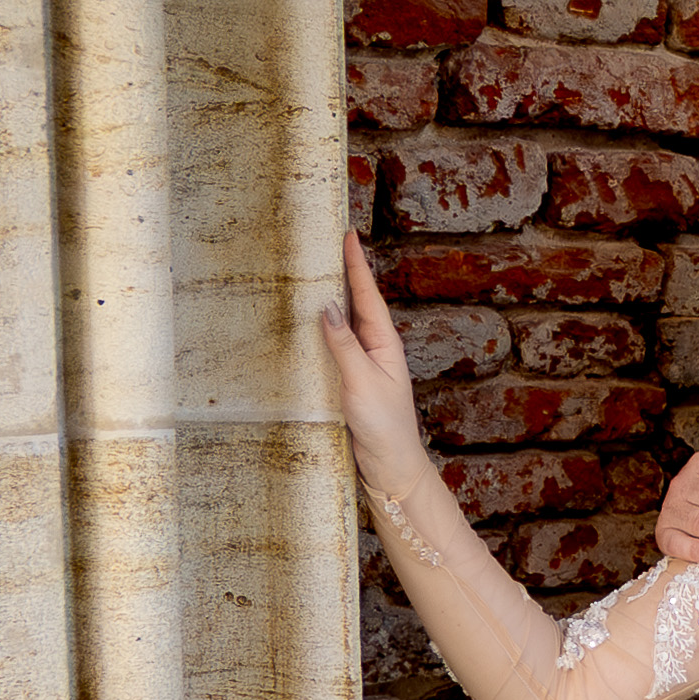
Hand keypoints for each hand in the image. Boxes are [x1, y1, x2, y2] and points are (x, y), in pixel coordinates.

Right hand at [315, 233, 427, 486]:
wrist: (390, 466)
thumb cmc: (383, 426)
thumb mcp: (361, 381)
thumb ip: (343, 344)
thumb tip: (327, 306)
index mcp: (384, 343)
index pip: (367, 295)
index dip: (356, 264)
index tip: (348, 233)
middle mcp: (375, 348)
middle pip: (355, 302)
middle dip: (343, 273)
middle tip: (328, 242)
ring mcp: (362, 364)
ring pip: (343, 323)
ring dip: (330, 298)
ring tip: (314, 270)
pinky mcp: (349, 381)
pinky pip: (333, 346)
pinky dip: (320, 329)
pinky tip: (308, 322)